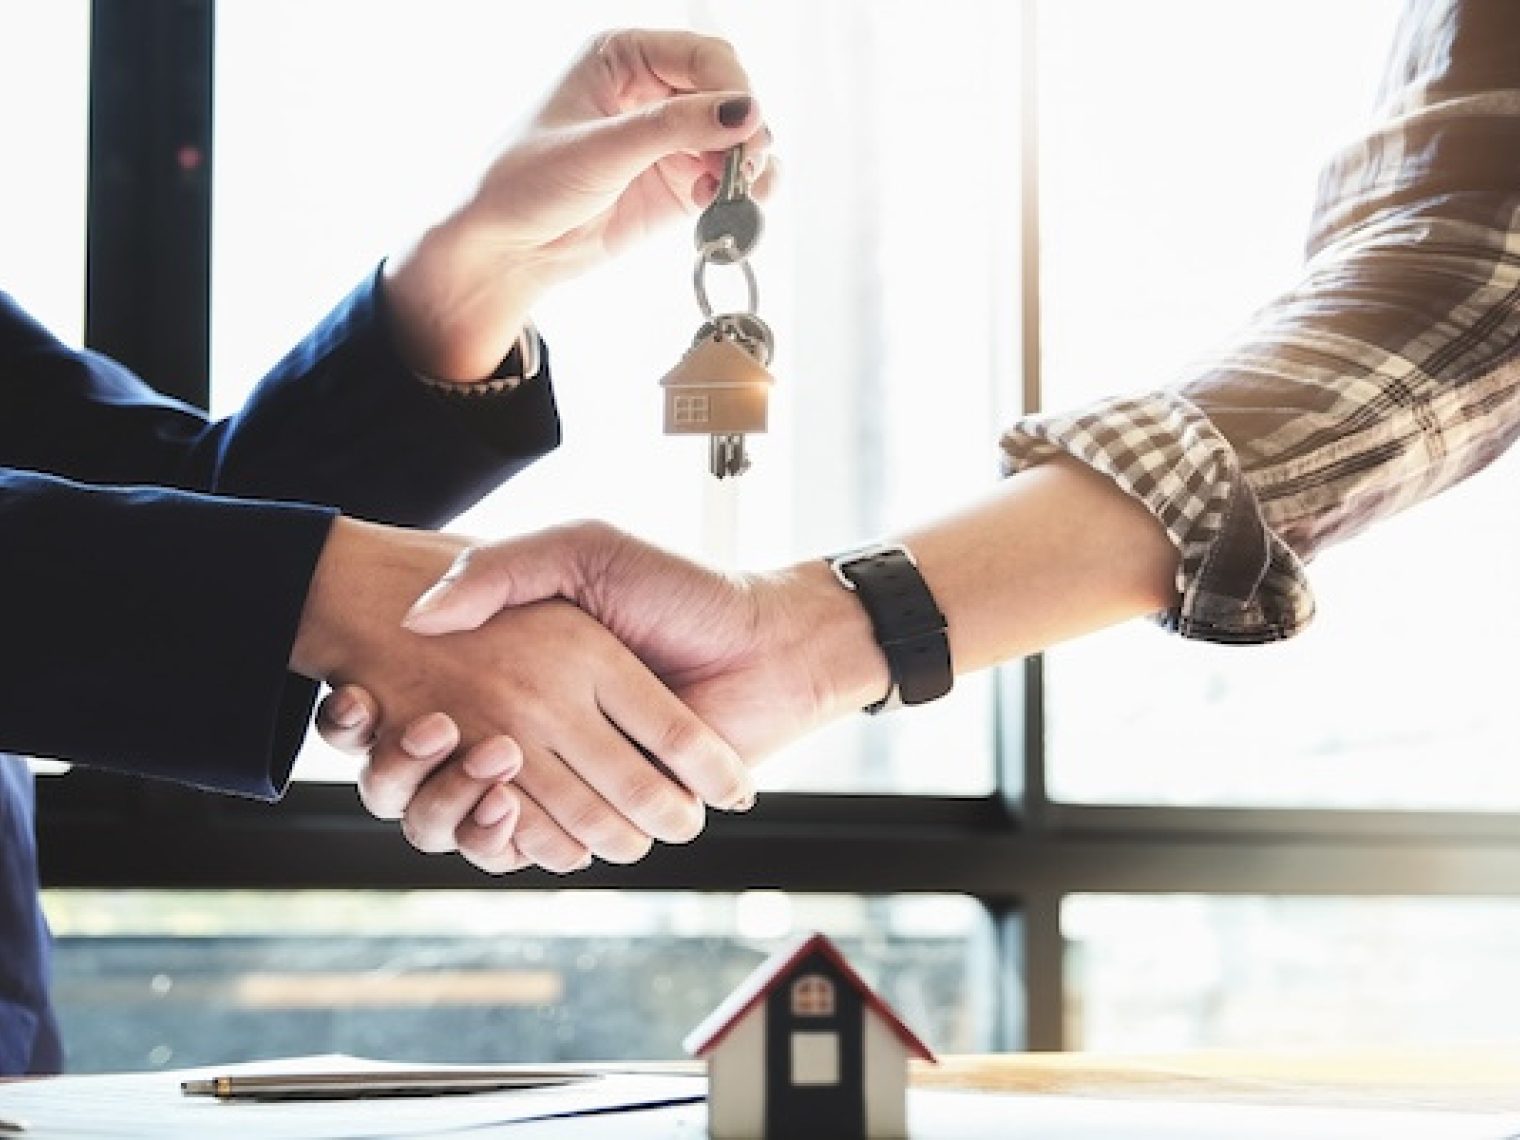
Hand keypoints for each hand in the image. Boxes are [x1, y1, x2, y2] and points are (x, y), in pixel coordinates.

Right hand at [294, 517, 755, 872]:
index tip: (352, 701)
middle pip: (425, 771)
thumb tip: (418, 615)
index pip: (415, 706)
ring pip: (469, 817)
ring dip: (445, 804)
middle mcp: (529, 726)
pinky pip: (529, 847)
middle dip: (398, 767)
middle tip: (406, 734)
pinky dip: (506, 840)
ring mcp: (561, 775)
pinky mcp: (598, 815)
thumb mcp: (584, 552)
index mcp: (515, 668)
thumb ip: (505, 569)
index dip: (368, 715)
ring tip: (459, 760)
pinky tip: (501, 804)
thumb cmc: (680, 590)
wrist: (769, 646)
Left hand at [383, 28, 775, 380]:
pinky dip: (740, 191)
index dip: (731, 87)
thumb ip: (673, 129)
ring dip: (750, 163)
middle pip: (730, 94)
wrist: (507, 247)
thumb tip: (745, 113)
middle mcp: (654, 90)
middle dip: (745, 129)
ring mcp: (671, 138)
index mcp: (625, 56)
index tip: (743, 127)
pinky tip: (728, 207)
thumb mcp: (600, 150)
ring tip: (742, 192)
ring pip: (737, 138)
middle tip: (746, 166)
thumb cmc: (527, 182)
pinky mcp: (679, 183)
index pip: (704, 55)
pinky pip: (728, 178)